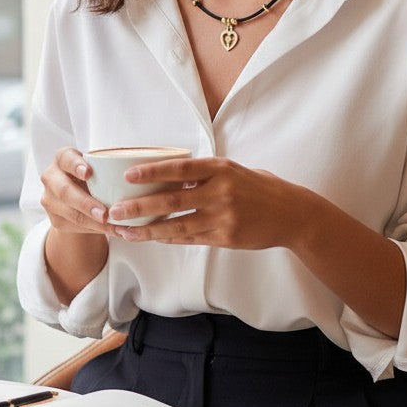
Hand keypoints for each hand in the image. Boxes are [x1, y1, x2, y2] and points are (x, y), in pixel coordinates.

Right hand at [39, 147, 115, 236]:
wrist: (80, 198)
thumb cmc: (95, 176)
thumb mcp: (99, 168)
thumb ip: (110, 169)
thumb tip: (139, 175)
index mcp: (63, 158)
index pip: (66, 158)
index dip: (76, 166)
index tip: (89, 173)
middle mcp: (51, 177)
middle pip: (64, 191)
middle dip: (85, 203)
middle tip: (104, 213)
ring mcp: (50, 199)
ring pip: (70, 212)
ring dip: (92, 221)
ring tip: (111, 225)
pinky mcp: (55, 219)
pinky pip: (75, 226)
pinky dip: (95, 229)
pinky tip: (111, 230)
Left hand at [107, 156, 314, 249]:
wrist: (291, 214)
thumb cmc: (259, 187)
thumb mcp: (233, 170)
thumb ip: (204, 173)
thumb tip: (169, 173)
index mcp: (220, 168)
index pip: (180, 167)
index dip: (152, 171)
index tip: (128, 175)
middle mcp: (220, 191)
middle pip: (171, 199)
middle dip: (139, 206)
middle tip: (115, 211)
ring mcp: (223, 216)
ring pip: (176, 224)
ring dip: (148, 229)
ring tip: (125, 231)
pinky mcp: (225, 237)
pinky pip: (190, 238)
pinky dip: (169, 238)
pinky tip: (152, 238)